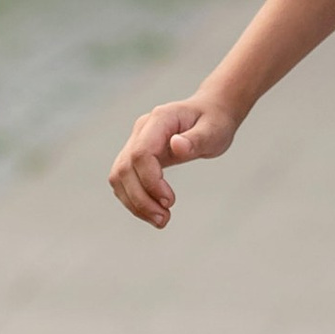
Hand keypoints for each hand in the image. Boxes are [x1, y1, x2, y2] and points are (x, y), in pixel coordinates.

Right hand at [109, 93, 237, 228]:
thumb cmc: (214, 121)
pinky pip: (125, 181)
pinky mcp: (136, 156)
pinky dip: (134, 200)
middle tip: (164, 219)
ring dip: (135, 203)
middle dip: (140, 199)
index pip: (141, 153)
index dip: (150, 180)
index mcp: (160, 119)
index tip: (170, 201)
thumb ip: (197, 139)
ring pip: (119, 177)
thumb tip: (177, 146)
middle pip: (125, 168)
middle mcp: (142, 130)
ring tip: (160, 220)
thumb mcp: (214, 130)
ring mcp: (135, 142)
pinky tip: (153, 212)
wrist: (209, 113)